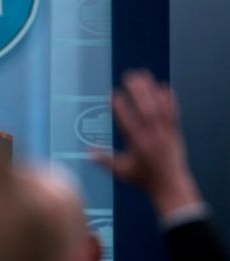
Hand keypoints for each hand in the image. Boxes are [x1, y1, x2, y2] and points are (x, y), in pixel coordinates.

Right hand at [92, 70, 200, 214]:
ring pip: (159, 108)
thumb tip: (86, 151)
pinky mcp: (174, 132)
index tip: (113, 93)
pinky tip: (165, 86)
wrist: (170, 185)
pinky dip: (169, 99)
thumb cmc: (142, 178)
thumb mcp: (121, 171)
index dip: (120, 107)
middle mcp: (152, 136)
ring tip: (143, 74)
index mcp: (137, 145)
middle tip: (129, 75)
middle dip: (137, 91)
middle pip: (145, 110)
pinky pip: (172, 113)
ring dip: (151, 90)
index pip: (127, 122)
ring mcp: (165, 133)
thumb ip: (104, 160)